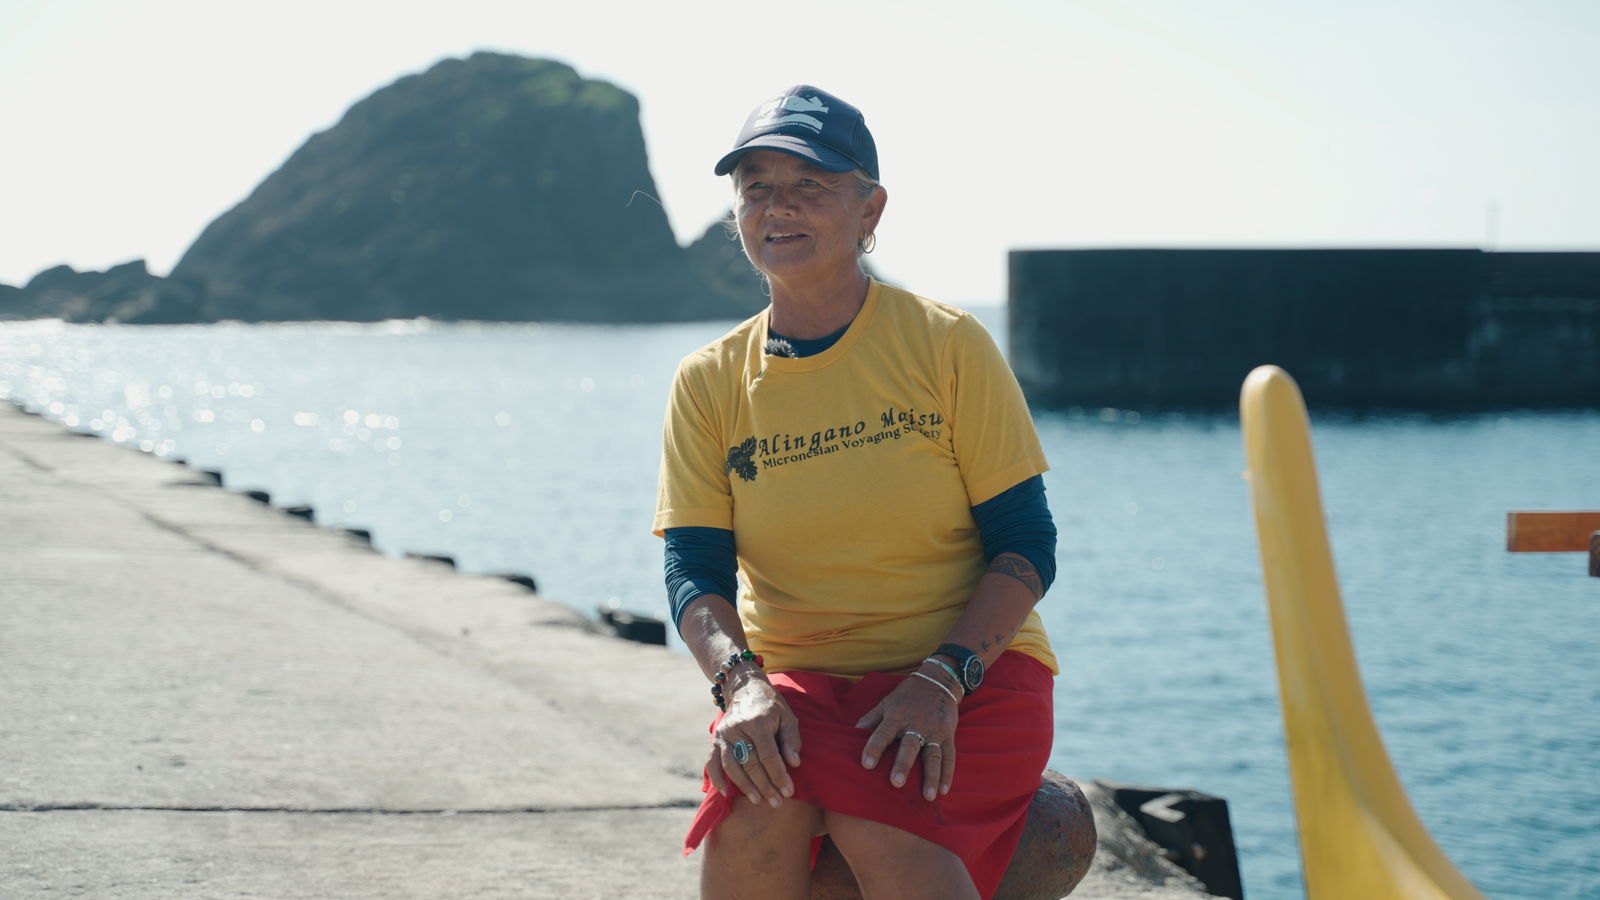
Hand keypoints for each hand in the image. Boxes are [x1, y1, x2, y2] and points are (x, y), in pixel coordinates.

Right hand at [707, 673, 802, 808]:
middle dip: (765, 785)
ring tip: (758, 801)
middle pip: (751, 764)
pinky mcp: (715, 739)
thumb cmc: (771, 705)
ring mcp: (724, 735)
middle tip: (776, 802)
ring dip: (745, 786)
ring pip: (732, 766)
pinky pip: (712, 762)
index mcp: (758, 722)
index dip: (779, 775)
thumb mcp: (787, 716)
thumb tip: (794, 764)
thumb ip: (791, 740)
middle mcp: (737, 729)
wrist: (745, 688)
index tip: (788, 791)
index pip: (768, 755)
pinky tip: (726, 793)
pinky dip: (717, 779)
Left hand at [855, 670, 958, 801]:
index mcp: (896, 716)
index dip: (874, 748)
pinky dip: (948, 774)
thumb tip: (850, 734)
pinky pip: (949, 756)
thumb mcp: (886, 703)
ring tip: (928, 796)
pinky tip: (944, 790)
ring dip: (931, 776)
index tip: (866, 765)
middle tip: (897, 783)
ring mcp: (934, 730)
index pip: (883, 733)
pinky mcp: (949, 735)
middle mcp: (915, 724)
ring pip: (933, 755)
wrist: (937, 681)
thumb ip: (869, 719)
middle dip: (903, 764)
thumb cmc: (906, 696)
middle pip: (910, 746)